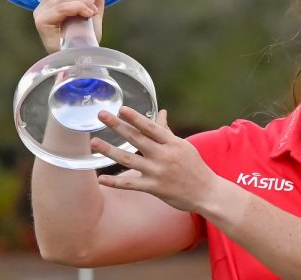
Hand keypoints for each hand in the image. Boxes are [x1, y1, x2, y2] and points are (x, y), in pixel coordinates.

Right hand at [33, 0, 105, 53]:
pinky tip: (86, 15)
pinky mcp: (42, 23)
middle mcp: (41, 6)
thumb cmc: (86, 36)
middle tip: (92, 4)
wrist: (85, 56)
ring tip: (91, 12)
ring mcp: (40, 14)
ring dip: (83, 1)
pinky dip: (78, 7)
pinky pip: (62, 7)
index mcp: (50, 1)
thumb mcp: (93, 8)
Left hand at [92, 107, 220, 212]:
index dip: (135, 117)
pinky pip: (131, 184)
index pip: (150, 127)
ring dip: (110, 151)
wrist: (206, 192)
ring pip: (129, 160)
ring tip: (94, 142)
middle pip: (136, 138)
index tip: (120, 108)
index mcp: (171, 142)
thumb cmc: (194, 166)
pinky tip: (101, 179)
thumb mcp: (183, 145)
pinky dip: (115, 182)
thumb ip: (166, 131)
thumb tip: (161, 112)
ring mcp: (158, 172)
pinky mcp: (154, 188)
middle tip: (101, 115)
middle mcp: (163, 155)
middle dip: (117, 126)